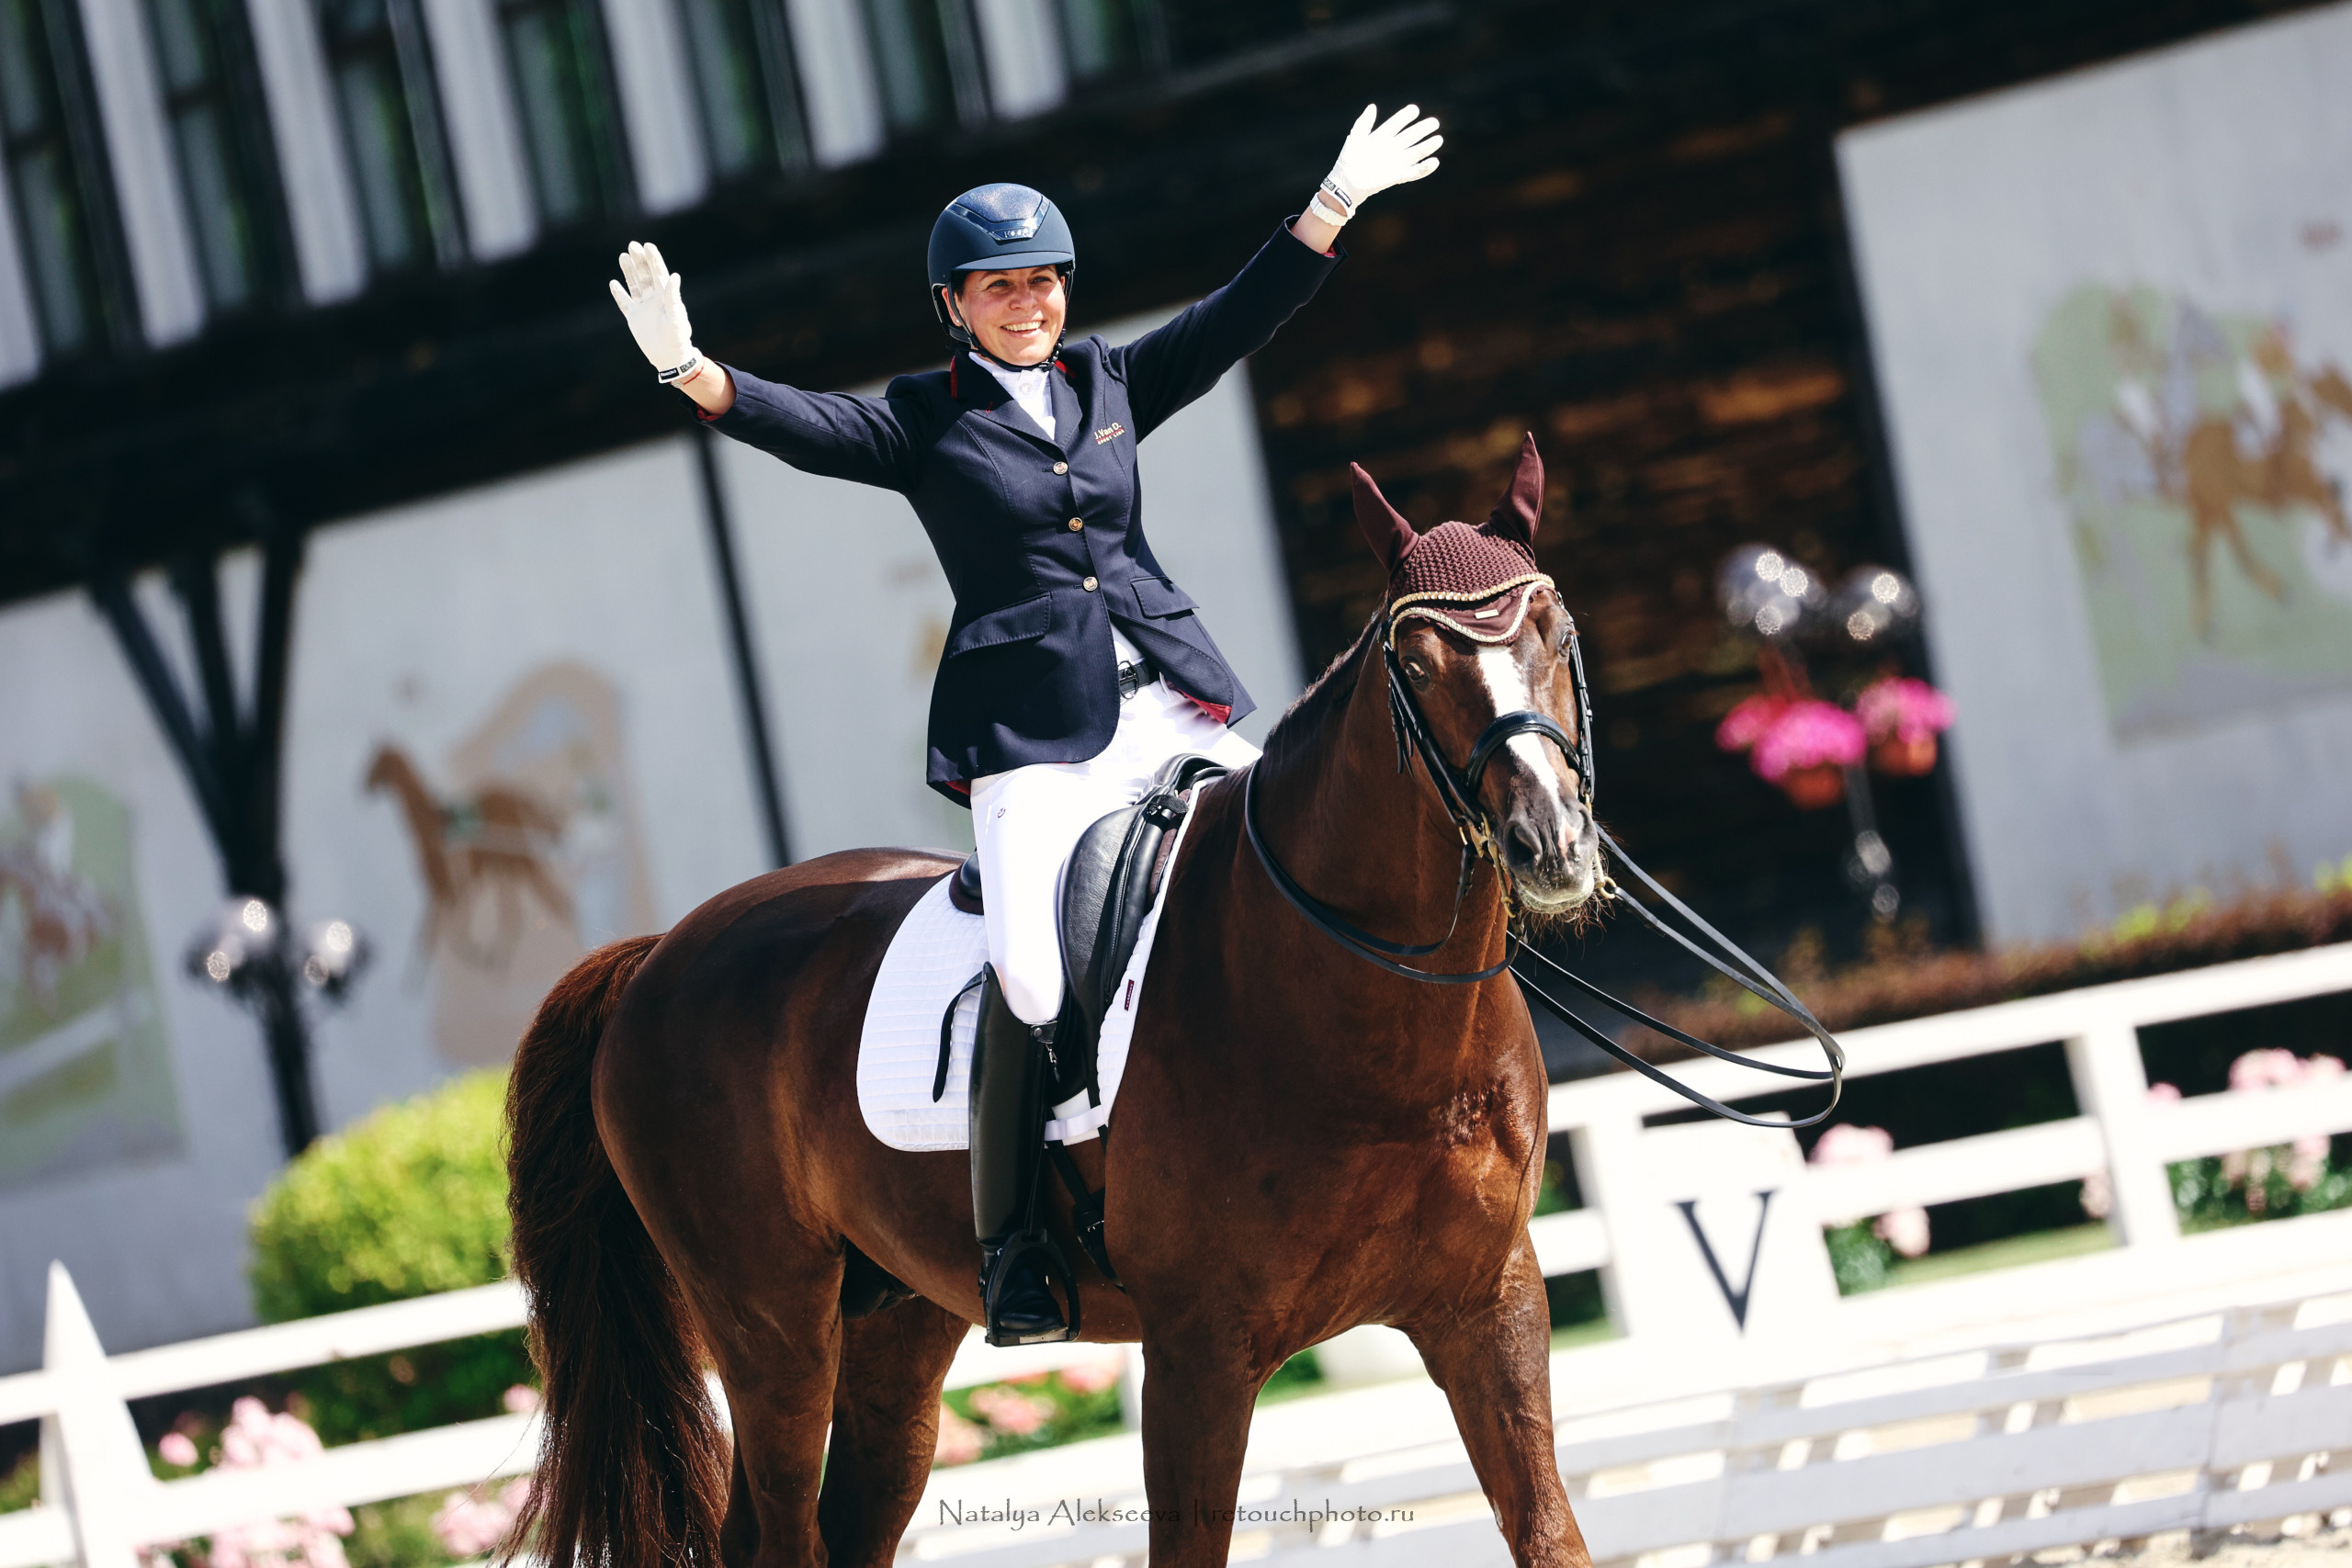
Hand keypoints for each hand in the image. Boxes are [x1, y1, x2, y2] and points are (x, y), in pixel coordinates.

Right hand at [608, 240, 697, 378]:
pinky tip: (613, 283)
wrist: (669, 356)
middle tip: (632, 245)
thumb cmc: (677, 337)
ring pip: (634, 284)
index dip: (654, 259)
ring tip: (623, 256)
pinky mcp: (633, 317)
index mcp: (666, 296)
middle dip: (639, 260)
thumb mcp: (676, 316)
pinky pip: (624, 302)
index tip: (648, 245)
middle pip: (645, 275)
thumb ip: (674, 297)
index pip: (659, 273)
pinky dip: (619, 293)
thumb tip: (674, 276)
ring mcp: (643, 307)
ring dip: (629, 271)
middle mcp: (654, 299)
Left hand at [1319, 103, 1441, 218]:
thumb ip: (1364, 123)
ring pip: (1415, 153)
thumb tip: (1372, 107)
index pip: (1396, 124)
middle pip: (1410, 137)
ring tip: (1438, 139)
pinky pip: (1413, 172)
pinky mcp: (1397, 176)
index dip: (1405, 116)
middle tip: (1434, 122)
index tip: (1414, 109)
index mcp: (1381, 138)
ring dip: (1427, 147)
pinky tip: (1434, 162)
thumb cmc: (1348, 160)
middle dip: (1422, 129)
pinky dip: (1424, 169)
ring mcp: (1395, 162)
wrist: (1345, 183)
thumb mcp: (1355, 138)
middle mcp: (1391, 149)